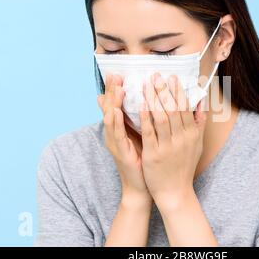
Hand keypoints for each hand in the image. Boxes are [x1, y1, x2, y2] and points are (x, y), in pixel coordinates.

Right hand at [97, 73, 151, 204]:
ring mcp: (115, 142)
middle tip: (115, 74)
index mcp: (120, 128)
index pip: (116, 103)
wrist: (141, 186)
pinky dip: (115, 122)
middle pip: (110, 107)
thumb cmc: (143, 159)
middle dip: (112, 90)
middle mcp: (114, 133)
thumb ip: (143, 119)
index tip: (119, 71)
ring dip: (113, 102)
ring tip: (117, 87)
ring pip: (111, 118)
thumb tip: (148, 102)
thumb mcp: (142, 135)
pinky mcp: (119, 152)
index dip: (116, 88)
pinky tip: (116, 111)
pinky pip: (116, 135)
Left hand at [139, 73, 206, 210]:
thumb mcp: (197, 145)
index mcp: (192, 135)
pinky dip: (145, 116)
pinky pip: (149, 131)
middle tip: (157, 74)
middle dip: (164, 90)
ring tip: (146, 84)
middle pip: (173, 109)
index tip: (173, 77)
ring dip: (154, 98)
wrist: (175, 192)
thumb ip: (199, 123)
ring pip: (161, 117)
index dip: (179, 91)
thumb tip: (201, 102)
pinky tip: (140, 104)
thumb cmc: (184, 166)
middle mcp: (182, 138)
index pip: (186, 108)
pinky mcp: (154, 154)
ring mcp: (167, 146)